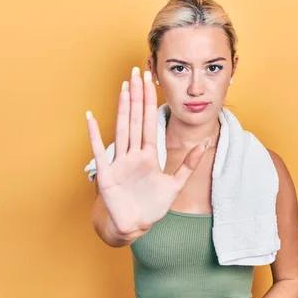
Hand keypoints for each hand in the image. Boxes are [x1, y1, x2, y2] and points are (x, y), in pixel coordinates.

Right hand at [86, 67, 208, 234]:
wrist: (134, 225)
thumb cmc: (151, 206)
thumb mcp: (175, 184)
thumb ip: (190, 164)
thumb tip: (206, 142)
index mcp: (148, 156)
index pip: (149, 123)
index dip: (150, 102)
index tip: (150, 82)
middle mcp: (133, 155)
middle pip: (136, 120)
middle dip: (138, 96)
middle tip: (137, 72)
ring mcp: (119, 163)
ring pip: (122, 130)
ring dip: (123, 109)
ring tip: (123, 88)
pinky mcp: (107, 175)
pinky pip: (100, 152)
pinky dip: (95, 136)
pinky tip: (90, 118)